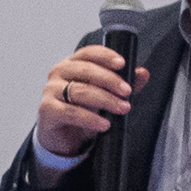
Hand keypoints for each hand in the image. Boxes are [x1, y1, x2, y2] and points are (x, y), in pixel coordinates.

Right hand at [35, 43, 134, 159]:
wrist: (62, 138)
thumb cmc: (82, 110)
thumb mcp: (105, 96)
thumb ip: (123, 84)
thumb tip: (143, 73)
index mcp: (72, 64)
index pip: (88, 53)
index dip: (105, 56)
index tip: (122, 63)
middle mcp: (59, 73)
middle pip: (85, 70)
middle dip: (110, 80)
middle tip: (127, 92)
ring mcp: (51, 90)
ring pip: (80, 90)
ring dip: (105, 100)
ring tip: (122, 108)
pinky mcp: (47, 109)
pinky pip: (71, 112)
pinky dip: (90, 118)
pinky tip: (104, 124)